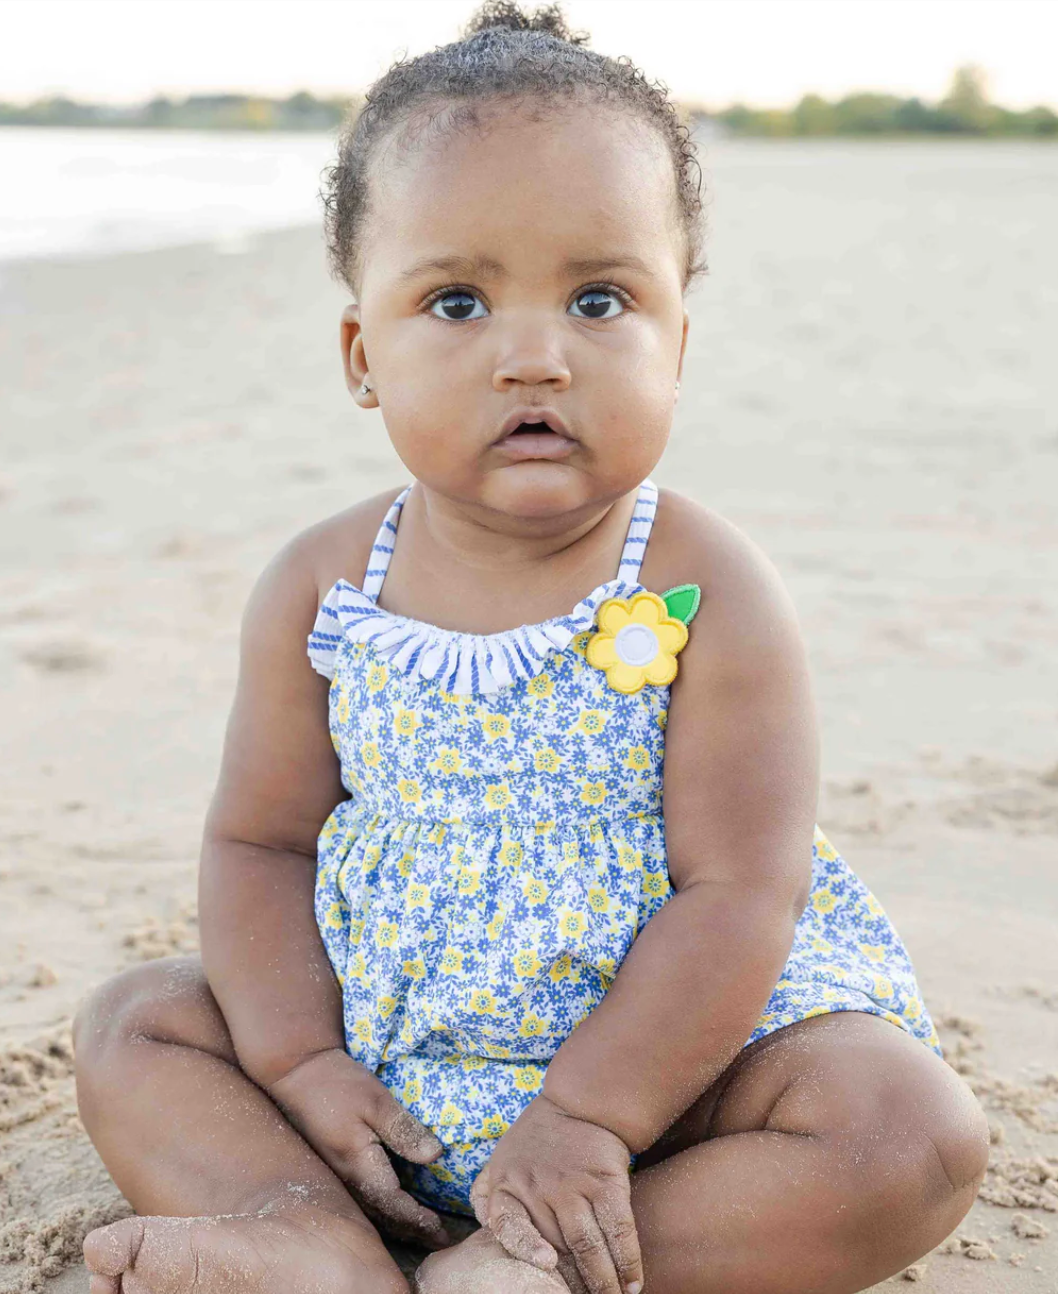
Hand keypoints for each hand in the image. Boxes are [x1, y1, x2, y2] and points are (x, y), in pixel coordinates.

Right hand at [265, 1047, 449, 1248]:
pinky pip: (363, 1197)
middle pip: (382, 1215)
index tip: (440, 1228)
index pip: (393, 1204)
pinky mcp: (335, 1163)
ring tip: (421, 1230)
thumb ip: (404, 1130)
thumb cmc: (337, 1083)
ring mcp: (338, 1172)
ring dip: (397, 1223)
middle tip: (437, 1239)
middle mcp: (347, 1177)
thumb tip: (435, 1155)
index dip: (418, 1218)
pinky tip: (393, 1205)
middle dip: (411, 1230)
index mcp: (358, 1165)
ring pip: (371, 1210)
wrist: (296, 1073)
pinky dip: (384, 1209)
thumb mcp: (376, 1101)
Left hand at [469, 1094, 642, 1293]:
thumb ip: (486, 1194)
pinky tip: (632, 1284)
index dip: (525, 1247)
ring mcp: (576, 1186)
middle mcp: (541, 1188)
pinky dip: (628, 1261)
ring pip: (589, 1246)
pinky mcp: (608, 1183)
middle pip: (556, 1249)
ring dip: (603, 1283)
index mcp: (509, 1186)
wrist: (581, 1105)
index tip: (545, 1265)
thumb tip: (481, 1226)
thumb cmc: (536, 1141)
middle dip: (572, 1285)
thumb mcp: (501, 1160)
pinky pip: (619, 1229)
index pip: (508, 1225)